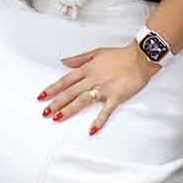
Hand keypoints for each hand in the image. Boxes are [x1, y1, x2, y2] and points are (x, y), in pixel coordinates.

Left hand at [40, 42, 156, 133]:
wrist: (140, 57)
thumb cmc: (120, 55)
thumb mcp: (96, 52)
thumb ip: (79, 59)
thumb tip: (64, 61)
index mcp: (87, 69)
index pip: (66, 80)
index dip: (53, 89)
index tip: (42, 96)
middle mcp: (93, 79)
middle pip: (70, 92)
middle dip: (56, 103)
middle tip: (45, 112)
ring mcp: (104, 89)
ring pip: (82, 101)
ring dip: (69, 110)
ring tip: (58, 118)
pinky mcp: (115, 97)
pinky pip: (105, 111)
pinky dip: (99, 121)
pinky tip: (91, 130)